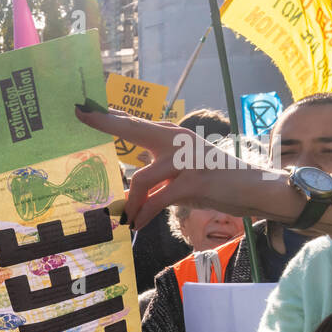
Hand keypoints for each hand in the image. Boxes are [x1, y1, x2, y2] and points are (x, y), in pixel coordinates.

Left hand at [75, 107, 262, 229]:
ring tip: (125, 219)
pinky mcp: (194, 182)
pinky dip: (143, 214)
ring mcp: (187, 160)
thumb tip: (122, 196)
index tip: (83, 107)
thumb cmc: (212, 182)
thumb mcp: (179, 175)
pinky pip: (157, 200)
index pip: (136, 123)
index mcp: (172, 135)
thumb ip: (152, 178)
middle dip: (105, 122)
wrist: (252, 189)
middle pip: (134, 128)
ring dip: (130, 204)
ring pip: (143, 179)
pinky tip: (136, 224)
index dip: (109, 115)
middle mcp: (177, 140)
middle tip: (79, 113)